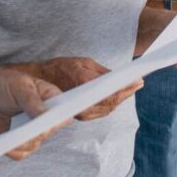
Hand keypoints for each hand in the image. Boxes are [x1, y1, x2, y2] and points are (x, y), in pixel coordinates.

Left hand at [0, 68, 63, 159]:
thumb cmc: (4, 85)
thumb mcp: (19, 86)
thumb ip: (32, 100)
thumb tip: (45, 114)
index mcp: (50, 98)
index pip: (65, 111)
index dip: (61, 118)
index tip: (51, 122)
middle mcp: (45, 117)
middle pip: (50, 131)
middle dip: (37, 131)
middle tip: (27, 128)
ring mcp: (34, 131)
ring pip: (35, 144)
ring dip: (22, 141)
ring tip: (11, 131)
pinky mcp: (21, 142)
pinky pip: (22, 153)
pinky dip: (13, 149)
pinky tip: (6, 140)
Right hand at [25, 57, 141, 121]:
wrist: (37, 81)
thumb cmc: (60, 68)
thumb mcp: (82, 62)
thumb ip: (101, 71)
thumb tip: (119, 77)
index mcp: (82, 83)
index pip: (111, 91)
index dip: (127, 87)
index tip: (139, 80)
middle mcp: (81, 101)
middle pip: (111, 103)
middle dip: (126, 93)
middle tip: (138, 83)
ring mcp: (79, 111)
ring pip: (106, 109)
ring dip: (120, 100)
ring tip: (131, 88)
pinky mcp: (78, 115)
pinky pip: (99, 112)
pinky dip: (110, 104)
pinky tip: (117, 96)